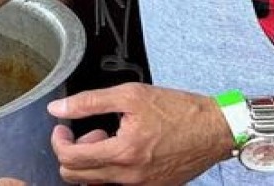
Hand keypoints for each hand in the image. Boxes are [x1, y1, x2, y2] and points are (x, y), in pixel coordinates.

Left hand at [47, 83, 232, 184]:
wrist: (216, 130)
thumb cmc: (178, 110)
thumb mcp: (130, 95)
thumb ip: (89, 102)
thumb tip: (57, 108)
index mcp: (123, 153)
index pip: (70, 159)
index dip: (59, 141)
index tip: (62, 127)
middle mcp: (130, 177)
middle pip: (76, 177)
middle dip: (73, 153)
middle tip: (89, 132)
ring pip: (95, 184)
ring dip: (92, 162)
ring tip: (108, 138)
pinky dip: (110, 169)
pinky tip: (123, 148)